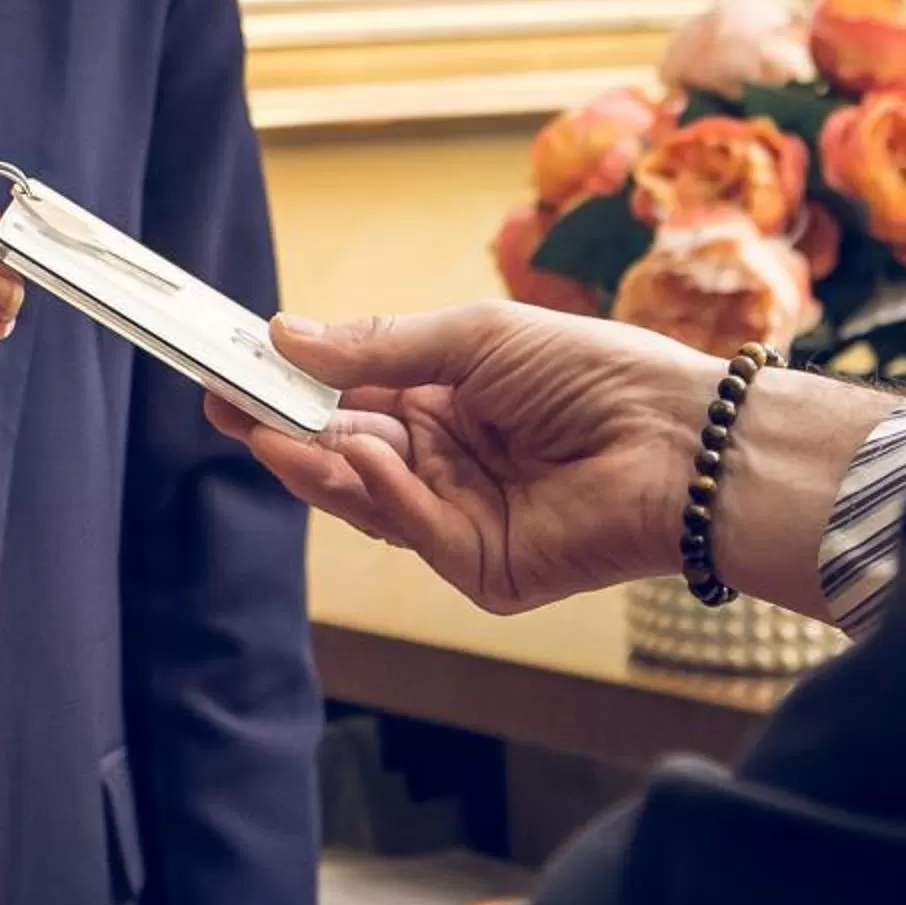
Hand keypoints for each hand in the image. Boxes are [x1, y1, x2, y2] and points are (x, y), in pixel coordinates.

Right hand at [205, 304, 719, 612]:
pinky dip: (388, 495)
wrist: (685, 442)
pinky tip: (370, 458)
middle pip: (345, 451)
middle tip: (221, 402)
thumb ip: (379, 347)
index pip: (349, 399)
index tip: (230, 365)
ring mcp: (461, 521)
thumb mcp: (474, 339)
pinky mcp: (485, 570)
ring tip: (264, 430)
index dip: (291, 385)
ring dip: (316, 463)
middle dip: (283, 427)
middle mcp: (446, 464)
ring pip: (365, 498)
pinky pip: (417, 532)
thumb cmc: (594, 373)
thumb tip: (284, 334)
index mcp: (447, 406)